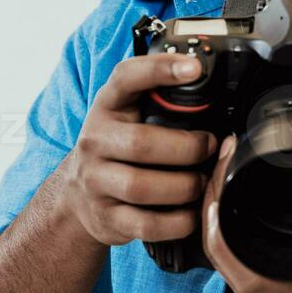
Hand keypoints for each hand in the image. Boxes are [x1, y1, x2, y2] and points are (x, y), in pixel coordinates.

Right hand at [59, 54, 217, 245]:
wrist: (78, 195)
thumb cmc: (117, 148)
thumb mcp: (129, 116)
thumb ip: (159, 102)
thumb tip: (213, 94)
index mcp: (107, 107)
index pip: (126, 77)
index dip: (160, 69)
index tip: (195, 68)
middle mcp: (95, 141)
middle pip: (142, 143)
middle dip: (187, 148)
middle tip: (210, 148)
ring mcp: (96, 181)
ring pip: (142, 187)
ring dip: (184, 186)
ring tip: (201, 182)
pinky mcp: (105, 218)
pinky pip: (146, 224)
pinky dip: (177, 222)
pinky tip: (190, 213)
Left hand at [200, 135, 291, 292]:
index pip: (240, 254)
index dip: (220, 216)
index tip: (224, 174)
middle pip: (220, 253)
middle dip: (214, 202)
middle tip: (223, 162)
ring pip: (221, 264)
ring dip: (215, 221)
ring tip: (224, 180)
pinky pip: (230, 274)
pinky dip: (223, 242)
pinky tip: (229, 215)